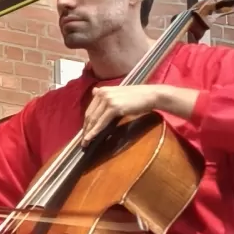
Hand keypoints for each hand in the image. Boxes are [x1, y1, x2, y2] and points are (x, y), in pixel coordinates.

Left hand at [80, 83, 198, 142]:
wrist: (151, 95)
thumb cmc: (137, 97)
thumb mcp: (118, 94)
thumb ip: (106, 95)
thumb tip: (93, 91)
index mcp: (102, 90)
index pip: (90, 109)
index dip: (86, 122)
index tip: (84, 132)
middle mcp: (102, 93)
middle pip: (90, 115)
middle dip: (86, 129)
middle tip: (82, 141)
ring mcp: (108, 100)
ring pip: (94, 120)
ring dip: (88, 133)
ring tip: (85, 143)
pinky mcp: (114, 107)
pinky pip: (101, 122)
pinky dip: (94, 132)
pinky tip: (90, 139)